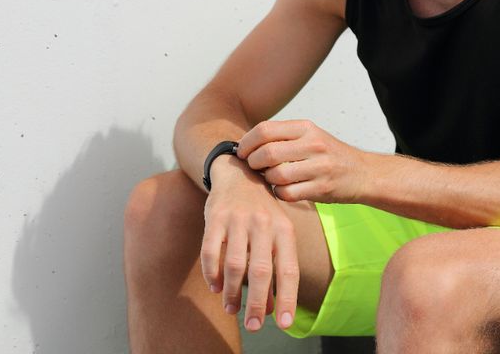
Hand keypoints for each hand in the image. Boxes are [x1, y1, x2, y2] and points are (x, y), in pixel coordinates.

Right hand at [200, 158, 299, 332]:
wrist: (240, 174)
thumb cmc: (263, 214)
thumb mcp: (278, 234)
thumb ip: (277, 269)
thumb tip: (272, 309)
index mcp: (284, 231)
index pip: (289, 270)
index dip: (287, 298)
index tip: (284, 324)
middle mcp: (264, 224)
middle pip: (261, 271)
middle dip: (257, 303)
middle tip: (253, 325)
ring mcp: (239, 220)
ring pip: (235, 264)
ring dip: (232, 292)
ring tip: (232, 309)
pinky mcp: (216, 217)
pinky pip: (211, 251)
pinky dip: (211, 273)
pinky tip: (215, 288)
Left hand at [237, 119, 369, 203]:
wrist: (363, 173)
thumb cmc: (330, 155)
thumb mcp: (311, 136)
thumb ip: (282, 137)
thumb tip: (246, 144)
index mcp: (307, 128)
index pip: (265, 130)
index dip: (247, 142)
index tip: (242, 152)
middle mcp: (314, 144)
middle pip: (267, 153)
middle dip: (253, 163)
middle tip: (254, 167)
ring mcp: (319, 167)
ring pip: (276, 176)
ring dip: (267, 180)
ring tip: (272, 178)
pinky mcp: (321, 188)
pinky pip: (287, 193)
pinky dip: (280, 193)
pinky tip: (284, 189)